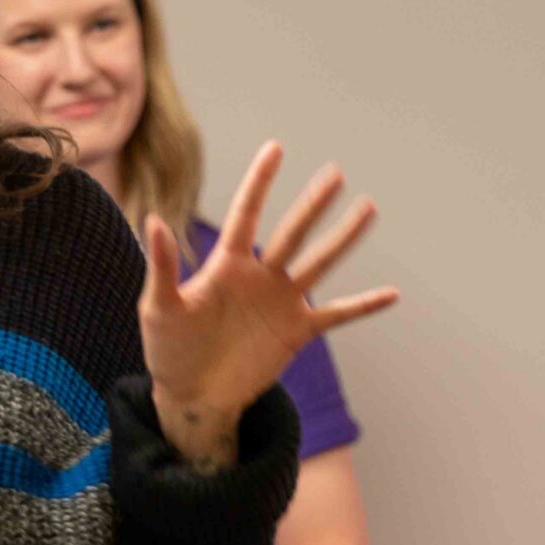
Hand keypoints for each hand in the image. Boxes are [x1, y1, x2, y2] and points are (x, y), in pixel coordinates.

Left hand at [139, 144, 398, 468]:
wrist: (192, 396)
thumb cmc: (168, 350)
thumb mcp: (159, 307)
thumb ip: (164, 266)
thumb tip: (152, 220)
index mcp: (227, 265)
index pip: (246, 213)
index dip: (260, 182)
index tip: (275, 148)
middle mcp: (259, 276)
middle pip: (292, 232)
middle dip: (314, 203)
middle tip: (336, 173)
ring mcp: (281, 302)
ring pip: (319, 262)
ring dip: (343, 238)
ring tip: (368, 208)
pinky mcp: (297, 332)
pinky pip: (337, 314)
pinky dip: (364, 305)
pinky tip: (392, 294)